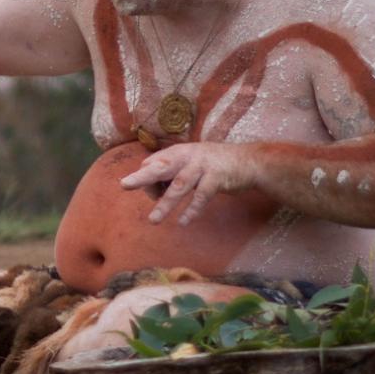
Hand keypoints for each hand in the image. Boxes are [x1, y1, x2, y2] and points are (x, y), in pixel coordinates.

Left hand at [118, 142, 256, 224]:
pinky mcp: (217, 178)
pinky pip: (201, 196)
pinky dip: (191, 210)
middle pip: (161, 166)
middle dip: (143, 177)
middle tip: (124, 185)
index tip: (152, 193)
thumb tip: (152, 189)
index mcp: (178, 152)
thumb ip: (173, 172)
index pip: (153, 164)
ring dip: (165, 203)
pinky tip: (182, 222)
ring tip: (153, 220)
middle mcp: (188, 156)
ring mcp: (203, 166)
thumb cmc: (215, 164)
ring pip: (180, 185)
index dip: (147, 180)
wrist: (250, 161)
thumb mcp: (192, 162)